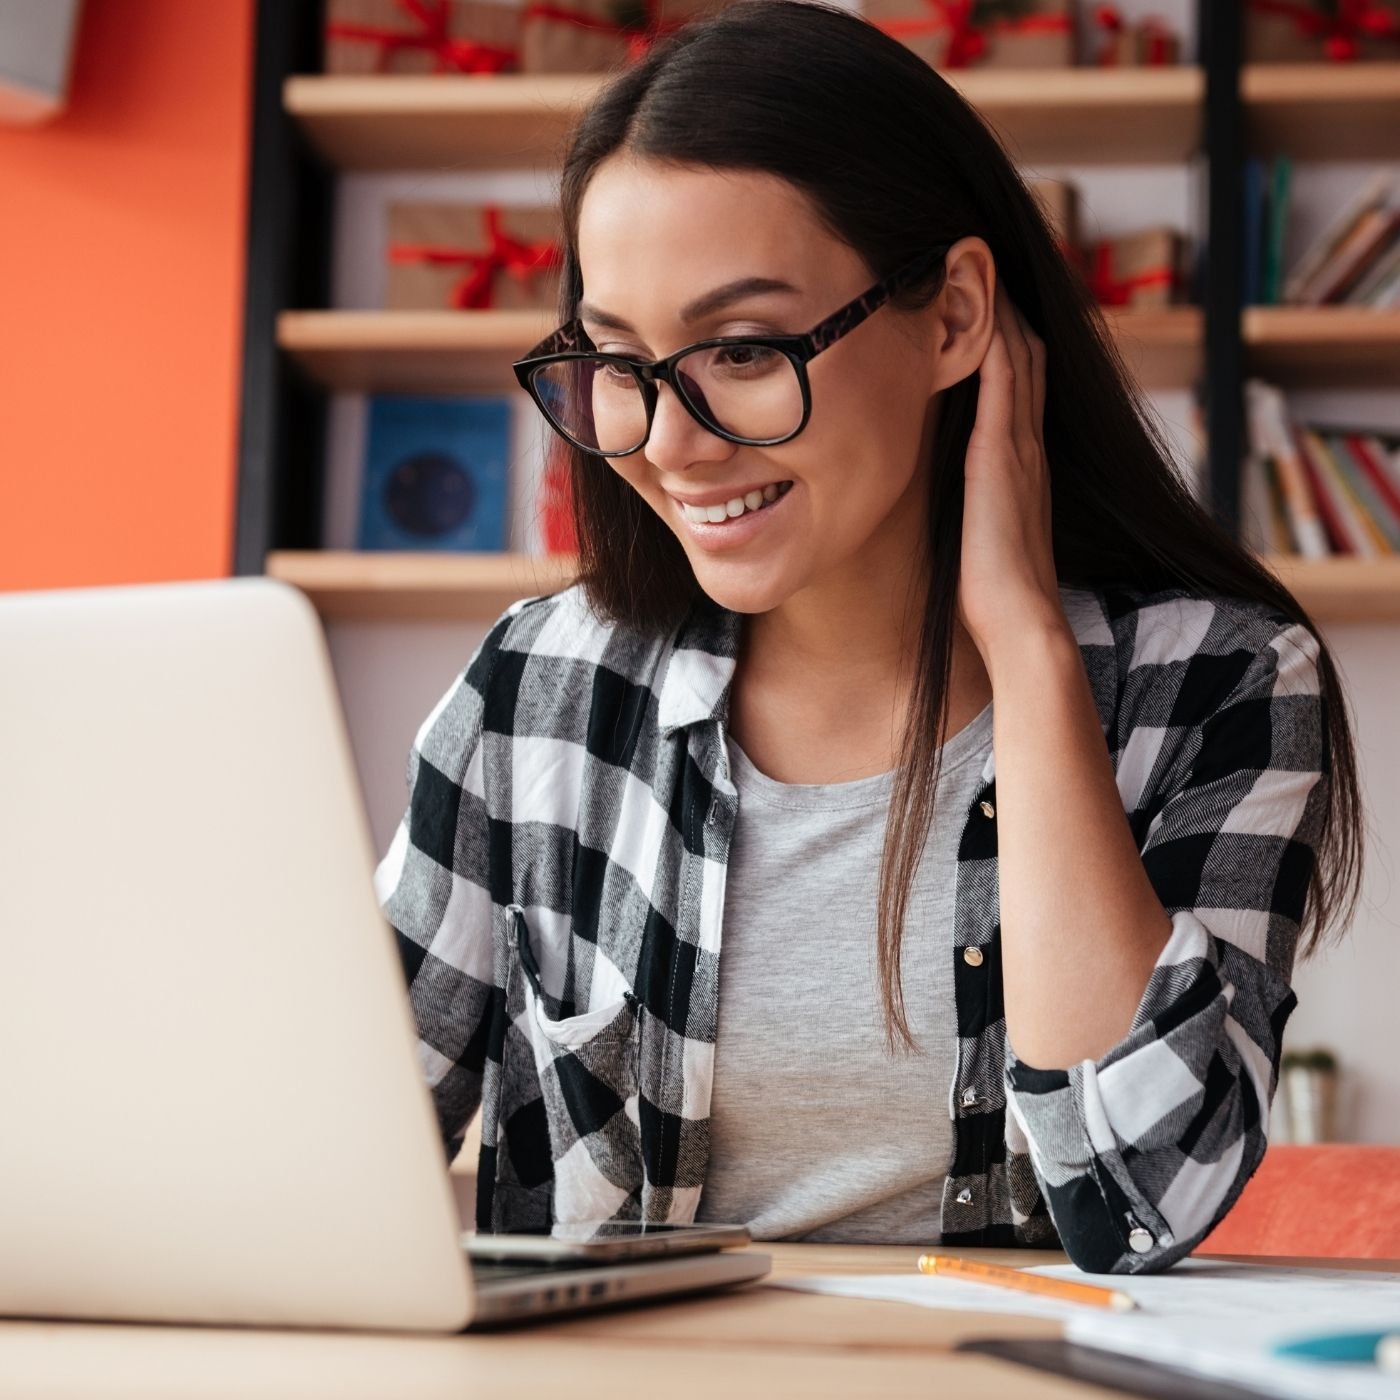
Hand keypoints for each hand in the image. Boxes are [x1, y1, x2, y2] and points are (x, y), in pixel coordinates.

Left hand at [956, 280, 1065, 665]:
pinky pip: (1006, 377)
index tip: (985, 302)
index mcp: (1022, 464)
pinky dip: (996, 336)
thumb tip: (955, 502)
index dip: (1009, 339)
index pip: (1023, 384)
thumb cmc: (992, 593)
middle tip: (982, 260)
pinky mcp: (1001, 454)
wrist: (1019, 621)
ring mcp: (1020, 446)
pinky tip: (981, 301)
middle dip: (1009, 308)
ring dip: (1002, 308)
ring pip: (1021, 354)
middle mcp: (1028, 446)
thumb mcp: (981, 535)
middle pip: (1028, 354)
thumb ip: (975, 506)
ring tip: (978, 260)